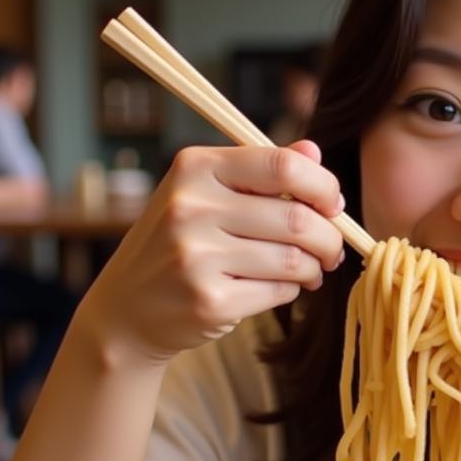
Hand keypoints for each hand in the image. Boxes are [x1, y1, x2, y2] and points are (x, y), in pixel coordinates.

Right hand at [79, 139, 344, 364]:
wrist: (127, 310)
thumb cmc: (180, 244)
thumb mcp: (207, 194)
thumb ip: (262, 170)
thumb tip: (313, 150)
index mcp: (195, 169)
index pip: (282, 166)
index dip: (323, 186)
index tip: (333, 204)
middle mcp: (191, 208)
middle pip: (298, 219)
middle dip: (329, 237)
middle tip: (331, 249)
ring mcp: (197, 256)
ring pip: (295, 259)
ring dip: (315, 268)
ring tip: (311, 270)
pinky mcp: (210, 301)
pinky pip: (281, 291)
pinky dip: (292, 290)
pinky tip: (280, 287)